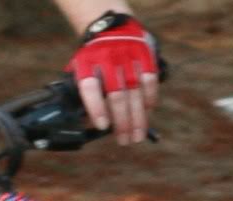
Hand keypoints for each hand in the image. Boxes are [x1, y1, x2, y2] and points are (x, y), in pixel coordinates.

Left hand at [68, 11, 163, 145]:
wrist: (112, 27)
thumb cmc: (96, 57)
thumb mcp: (82, 69)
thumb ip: (84, 93)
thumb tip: (87, 124)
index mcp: (86, 62)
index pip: (90, 87)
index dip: (96, 108)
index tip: (102, 127)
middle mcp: (107, 59)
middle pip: (116, 95)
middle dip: (121, 121)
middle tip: (124, 140)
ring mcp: (127, 56)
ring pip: (135, 93)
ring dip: (138, 118)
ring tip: (137, 136)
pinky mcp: (144, 55)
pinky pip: (149, 81)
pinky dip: (150, 99)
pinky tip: (148, 113)